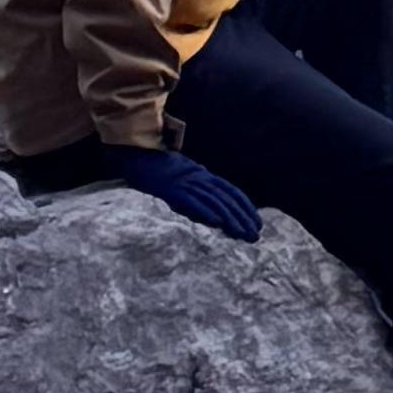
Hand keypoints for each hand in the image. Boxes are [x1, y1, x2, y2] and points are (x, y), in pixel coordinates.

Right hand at [102, 142, 261, 243]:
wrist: (135, 155)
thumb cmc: (157, 170)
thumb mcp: (183, 179)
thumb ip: (197, 195)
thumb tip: (213, 217)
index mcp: (203, 175)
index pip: (231, 191)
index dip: (246, 208)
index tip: (257, 223)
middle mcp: (199, 177)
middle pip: (227, 198)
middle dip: (243, 218)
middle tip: (254, 236)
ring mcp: (185, 182)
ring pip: (214, 201)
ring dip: (230, 219)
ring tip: (242, 234)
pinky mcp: (171, 190)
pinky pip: (193, 201)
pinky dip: (206, 212)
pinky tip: (218, 223)